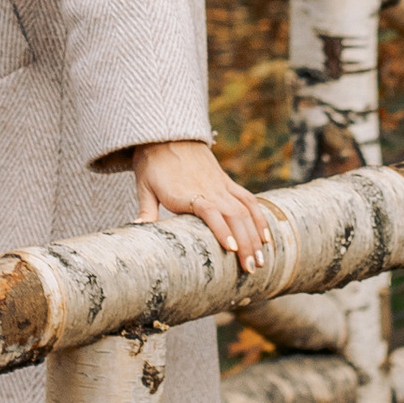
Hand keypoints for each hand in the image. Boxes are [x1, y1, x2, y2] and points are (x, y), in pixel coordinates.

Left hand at [130, 137, 274, 272]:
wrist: (166, 134)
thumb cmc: (152, 163)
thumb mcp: (144, 185)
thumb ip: (145, 209)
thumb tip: (137, 228)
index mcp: (187, 192)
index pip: (209, 211)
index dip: (222, 229)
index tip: (232, 249)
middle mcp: (209, 189)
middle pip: (233, 215)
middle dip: (245, 242)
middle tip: (251, 269)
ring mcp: (220, 185)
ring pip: (245, 210)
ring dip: (255, 235)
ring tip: (261, 260)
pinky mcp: (226, 182)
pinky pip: (247, 200)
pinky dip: (259, 217)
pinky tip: (266, 237)